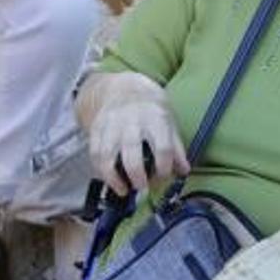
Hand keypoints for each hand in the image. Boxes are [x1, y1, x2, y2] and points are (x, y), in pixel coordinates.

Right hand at [85, 78, 188, 194]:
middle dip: (137, 175)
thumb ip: (177, 149)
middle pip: (132, 152)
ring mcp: (111, 125)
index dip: (164, 166)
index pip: (162, 147)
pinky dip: (100, 170)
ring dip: (113, 177)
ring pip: (107, 154)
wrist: (125, 89)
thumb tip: (184, 170)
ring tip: (123, 189)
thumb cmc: (151, 111)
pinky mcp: (96, 129)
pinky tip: (110, 179)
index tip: (163, 176)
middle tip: (142, 187)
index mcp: (155, 119)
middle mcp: (132, 121)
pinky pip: (95, 153)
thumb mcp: (170, 124)